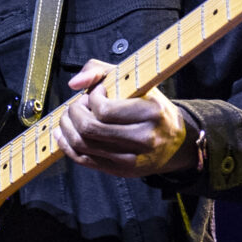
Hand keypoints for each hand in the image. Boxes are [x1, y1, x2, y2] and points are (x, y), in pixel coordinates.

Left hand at [53, 59, 196, 177]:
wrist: (176, 142)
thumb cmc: (150, 106)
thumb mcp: (134, 80)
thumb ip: (100, 70)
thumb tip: (74, 84)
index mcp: (151, 112)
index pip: (105, 110)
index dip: (91, 98)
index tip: (96, 92)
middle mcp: (143, 138)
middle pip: (90, 129)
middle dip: (74, 112)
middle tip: (78, 104)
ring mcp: (132, 159)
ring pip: (83, 145)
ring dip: (67, 128)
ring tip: (70, 116)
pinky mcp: (122, 171)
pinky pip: (85, 160)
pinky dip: (68, 146)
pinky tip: (64, 134)